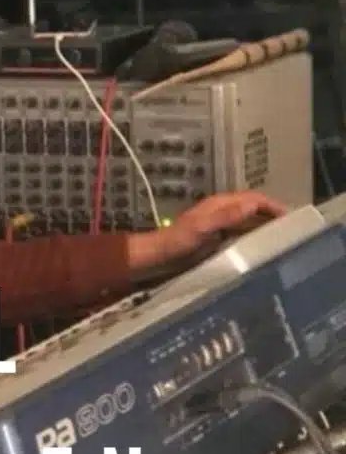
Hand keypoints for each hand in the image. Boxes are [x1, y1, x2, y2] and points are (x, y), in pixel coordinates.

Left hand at [129, 191, 287, 271]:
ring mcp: (220, 223)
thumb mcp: (201, 228)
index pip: (254, 198)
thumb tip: (250, 205)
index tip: (292, 217)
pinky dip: (255, 236)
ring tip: (284, 239)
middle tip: (294, 230)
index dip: (273, 205)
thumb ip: (224, 216)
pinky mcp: (218, 236)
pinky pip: (242, 232)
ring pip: (250, 220)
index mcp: (220, 204)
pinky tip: (263, 248)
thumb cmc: (178, 240)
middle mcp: (222, 210)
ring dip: (266, 226)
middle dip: (274, 215)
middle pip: (254, 208)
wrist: (160, 254)